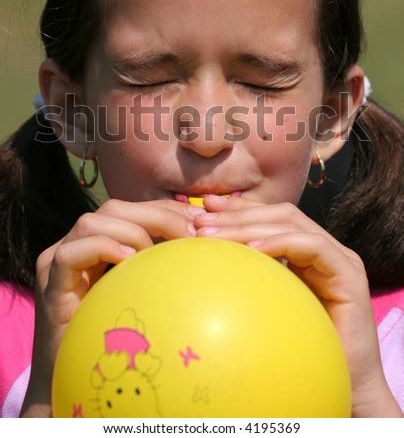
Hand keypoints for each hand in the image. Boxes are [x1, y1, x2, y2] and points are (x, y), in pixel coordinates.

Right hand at [20, 198, 198, 416]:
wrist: (75, 384)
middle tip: (190, 237)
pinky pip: (68, 255)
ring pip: (90, 223)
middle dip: (157, 216)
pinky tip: (128, 262)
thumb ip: (164, 266)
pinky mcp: (50, 287)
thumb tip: (204, 245)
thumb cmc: (118, 338)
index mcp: (100, 243)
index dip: (167, 210)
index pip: (134, 210)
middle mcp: (77, 247)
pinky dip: (102, 249)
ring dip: (131, 233)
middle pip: (115, 209)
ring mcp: (58, 264)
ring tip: (153, 256)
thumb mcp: (146, 293)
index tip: (201, 221)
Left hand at [193, 195, 401, 417]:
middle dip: (237, 214)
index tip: (203, 208)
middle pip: (279, 215)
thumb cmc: (298, 353)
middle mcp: (323, 250)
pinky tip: (253, 248)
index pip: (270, 218)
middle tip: (200, 221)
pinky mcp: (349, 275)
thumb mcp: (263, 307)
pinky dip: (281, 242)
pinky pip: (313, 247)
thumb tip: (202, 262)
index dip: (237, 209)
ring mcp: (339, 259)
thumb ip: (245, 280)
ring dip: (249, 225)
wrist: (343, 388)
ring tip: (214, 234)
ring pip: (292, 224)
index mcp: (304, 253)